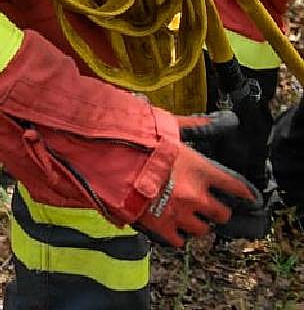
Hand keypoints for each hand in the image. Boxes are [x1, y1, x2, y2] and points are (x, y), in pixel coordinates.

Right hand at [135, 112, 260, 246]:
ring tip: (186, 214)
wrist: (112, 161)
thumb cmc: (140, 141)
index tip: (248, 197)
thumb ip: (194, 125)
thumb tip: (220, 118)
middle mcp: (197, 195)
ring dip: (196, 223)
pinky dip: (177, 234)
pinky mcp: (163, 228)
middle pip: (222, 214)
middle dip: (216, 210)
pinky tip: (170, 224)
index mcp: (201, 170)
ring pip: (202, 230)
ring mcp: (181, 214)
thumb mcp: (169, 127)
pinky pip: (180, 241)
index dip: (244, 193)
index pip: (236, 186)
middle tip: (206, 204)